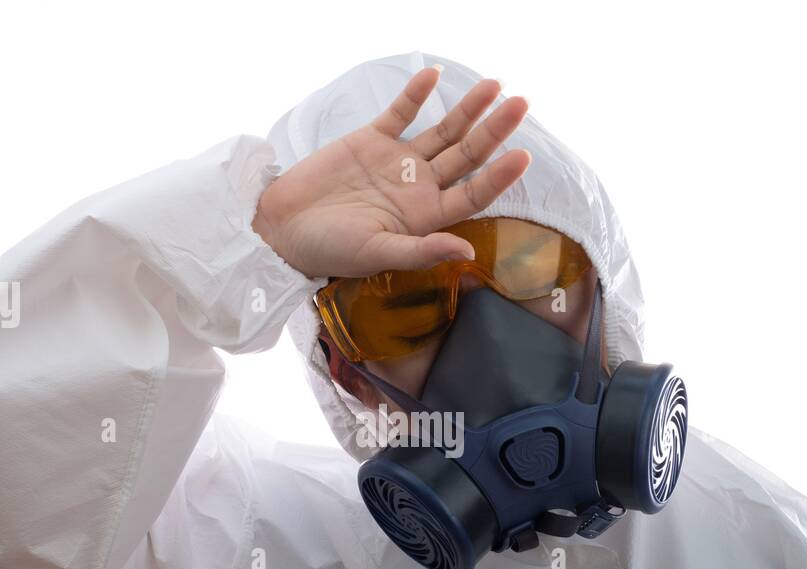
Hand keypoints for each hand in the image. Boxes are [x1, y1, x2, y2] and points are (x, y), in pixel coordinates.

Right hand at [252, 67, 530, 279]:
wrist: (283, 227)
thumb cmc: (330, 250)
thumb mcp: (377, 254)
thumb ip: (421, 251)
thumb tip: (467, 253)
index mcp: (426, 217)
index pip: (473, 194)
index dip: (499, 177)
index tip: (523, 156)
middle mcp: (419, 187)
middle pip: (467, 155)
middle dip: (494, 130)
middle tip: (522, 104)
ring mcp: (398, 161)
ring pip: (443, 131)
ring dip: (467, 109)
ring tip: (494, 85)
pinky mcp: (372, 141)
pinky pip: (400, 113)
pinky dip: (416, 94)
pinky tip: (433, 76)